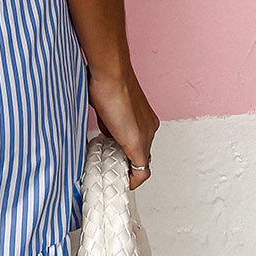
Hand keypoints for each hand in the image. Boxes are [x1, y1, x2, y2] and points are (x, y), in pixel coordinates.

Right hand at [87, 64, 159, 191]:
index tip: (114, 153)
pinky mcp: (138, 145)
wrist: (110, 74)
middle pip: (140, 152)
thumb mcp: (106, 105)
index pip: (139, 140)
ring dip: (126, 166)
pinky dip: (133, 179)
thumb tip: (105, 131)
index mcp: (144, 117)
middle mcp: (150, 127)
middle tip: (111, 165)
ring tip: (112, 170)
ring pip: (140, 161)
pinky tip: (124, 181)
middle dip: (126, 160)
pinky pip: (141, 171)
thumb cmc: (105, 81)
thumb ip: (109, 121)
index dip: (127, 150)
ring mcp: (146, 136)